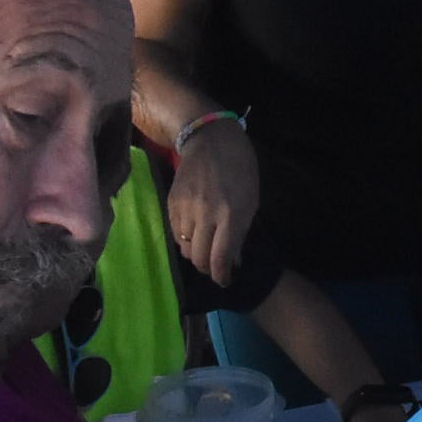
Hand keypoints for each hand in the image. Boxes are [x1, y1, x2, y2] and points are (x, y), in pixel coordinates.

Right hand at [166, 120, 259, 286]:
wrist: (211, 140)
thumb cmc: (240, 169)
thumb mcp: (251, 200)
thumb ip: (240, 232)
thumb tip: (232, 261)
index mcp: (230, 215)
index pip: (219, 258)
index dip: (221, 276)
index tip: (225, 281)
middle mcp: (205, 215)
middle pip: (198, 258)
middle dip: (207, 269)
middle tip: (214, 268)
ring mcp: (185, 209)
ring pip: (185, 248)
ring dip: (196, 254)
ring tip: (206, 249)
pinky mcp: (171, 204)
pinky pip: (175, 233)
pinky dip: (185, 239)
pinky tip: (195, 234)